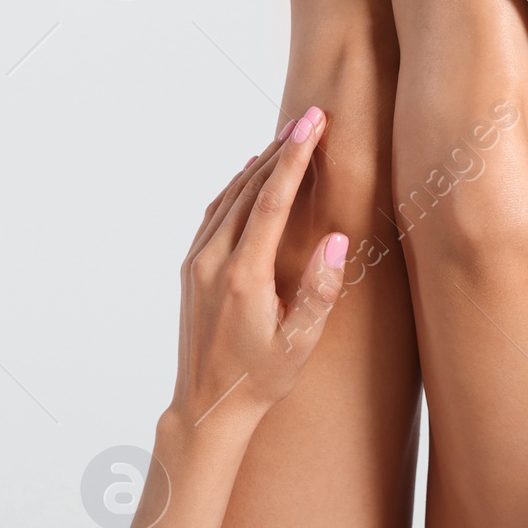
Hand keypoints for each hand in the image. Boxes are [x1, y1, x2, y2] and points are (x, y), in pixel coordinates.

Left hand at [170, 110, 348, 437]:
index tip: (313, 123)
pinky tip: (251, 178)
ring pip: (229, 198)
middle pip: (250, 190)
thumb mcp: (300, 344)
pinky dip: (236, 189)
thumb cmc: (260, 380)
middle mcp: (213, 262)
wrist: (206, 408)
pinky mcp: (189, 269)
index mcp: (242, 276)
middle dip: (282, 151)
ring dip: (260, 166)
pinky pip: (214, 215)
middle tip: (310, 119)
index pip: (272, 201)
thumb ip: (320, 290)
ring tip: (288, 139)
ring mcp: (196, 263)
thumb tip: (337, 238)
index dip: (294, 157)